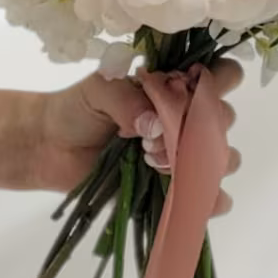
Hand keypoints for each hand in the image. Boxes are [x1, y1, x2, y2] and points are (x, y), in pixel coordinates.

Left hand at [30, 59, 243, 213]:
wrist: (52, 146)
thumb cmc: (78, 109)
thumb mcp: (100, 89)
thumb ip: (127, 98)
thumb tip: (153, 125)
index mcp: (177, 88)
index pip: (222, 76)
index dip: (217, 81)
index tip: (187, 89)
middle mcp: (187, 120)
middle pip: (225, 119)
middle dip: (194, 126)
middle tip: (151, 136)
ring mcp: (183, 156)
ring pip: (223, 159)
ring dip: (196, 162)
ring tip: (153, 161)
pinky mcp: (174, 189)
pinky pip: (210, 199)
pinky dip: (210, 201)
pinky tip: (189, 197)